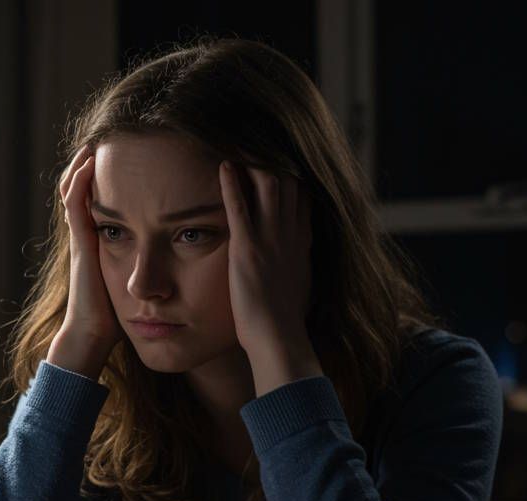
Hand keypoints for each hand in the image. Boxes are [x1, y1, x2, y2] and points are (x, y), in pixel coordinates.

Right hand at [47, 146, 122, 378]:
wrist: (94, 333)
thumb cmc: (116, 314)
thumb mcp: (132, 281)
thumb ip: (144, 266)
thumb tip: (171, 260)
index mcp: (97, 242)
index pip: (95, 202)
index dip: (100, 180)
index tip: (119, 158)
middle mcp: (85, 236)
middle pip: (79, 190)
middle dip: (88, 165)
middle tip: (103, 141)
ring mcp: (80, 238)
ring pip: (73, 191)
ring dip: (81, 165)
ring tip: (94, 142)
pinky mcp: (80, 242)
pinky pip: (75, 204)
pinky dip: (80, 181)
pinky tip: (91, 162)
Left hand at [218, 161, 323, 393]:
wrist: (280, 339)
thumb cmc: (284, 321)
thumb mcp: (297, 284)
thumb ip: (294, 265)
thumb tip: (294, 263)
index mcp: (302, 241)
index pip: (303, 193)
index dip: (292, 170)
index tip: (279, 154)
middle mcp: (291, 234)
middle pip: (289, 179)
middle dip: (273, 155)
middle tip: (256, 135)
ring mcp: (271, 239)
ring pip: (269, 184)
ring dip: (253, 159)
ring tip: (237, 139)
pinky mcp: (247, 250)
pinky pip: (240, 208)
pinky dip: (232, 184)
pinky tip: (223, 165)